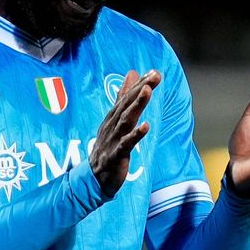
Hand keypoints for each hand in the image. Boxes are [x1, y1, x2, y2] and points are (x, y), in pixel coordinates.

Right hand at [90, 69, 160, 196]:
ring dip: (137, 105)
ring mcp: (113, 139)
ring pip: (126, 119)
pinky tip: (146, 126)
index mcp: (113, 117)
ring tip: (147, 91)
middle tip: (155, 75)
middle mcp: (112, 125)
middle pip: (127, 104)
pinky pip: (126, 144)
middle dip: (141, 88)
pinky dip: (135, 135)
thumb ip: (123, 97)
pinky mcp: (115, 155)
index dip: (140, 84)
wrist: (94, 177)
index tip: (154, 72)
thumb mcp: (114, 120)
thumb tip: (131, 74)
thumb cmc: (107, 147)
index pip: (127, 97)